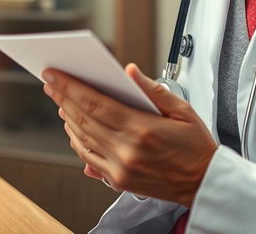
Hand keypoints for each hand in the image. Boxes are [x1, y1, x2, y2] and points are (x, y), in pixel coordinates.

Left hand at [42, 63, 216, 205]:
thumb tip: (130, 71)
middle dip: (62, 96)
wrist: (205, 184)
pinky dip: (76, 140)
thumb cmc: (196, 146)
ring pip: (82, 138)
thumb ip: (153, 89)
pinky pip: (88, 157)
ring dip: (67, 116)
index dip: (70, 86)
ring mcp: (120, 168)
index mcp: (142, 129)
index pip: (95, 103)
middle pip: (83, 118)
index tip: (54, 74)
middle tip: (50, 81)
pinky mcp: (118, 181)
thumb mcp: (182, 110)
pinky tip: (72, 127)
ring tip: (59, 99)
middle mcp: (127, 150)